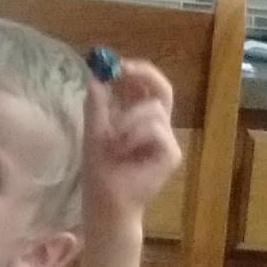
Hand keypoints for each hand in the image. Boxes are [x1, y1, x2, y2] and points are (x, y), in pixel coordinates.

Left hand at [82, 60, 181, 226]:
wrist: (105, 201)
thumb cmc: (101, 172)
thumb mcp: (94, 131)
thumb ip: (97, 106)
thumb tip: (96, 77)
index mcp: (140, 120)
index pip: (148, 87)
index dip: (137, 72)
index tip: (117, 65)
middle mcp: (158, 128)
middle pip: (163, 89)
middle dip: (143, 75)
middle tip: (123, 70)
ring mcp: (167, 141)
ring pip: (153, 109)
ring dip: (127, 119)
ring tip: (112, 142)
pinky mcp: (171, 154)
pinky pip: (156, 129)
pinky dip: (134, 136)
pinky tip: (123, 152)